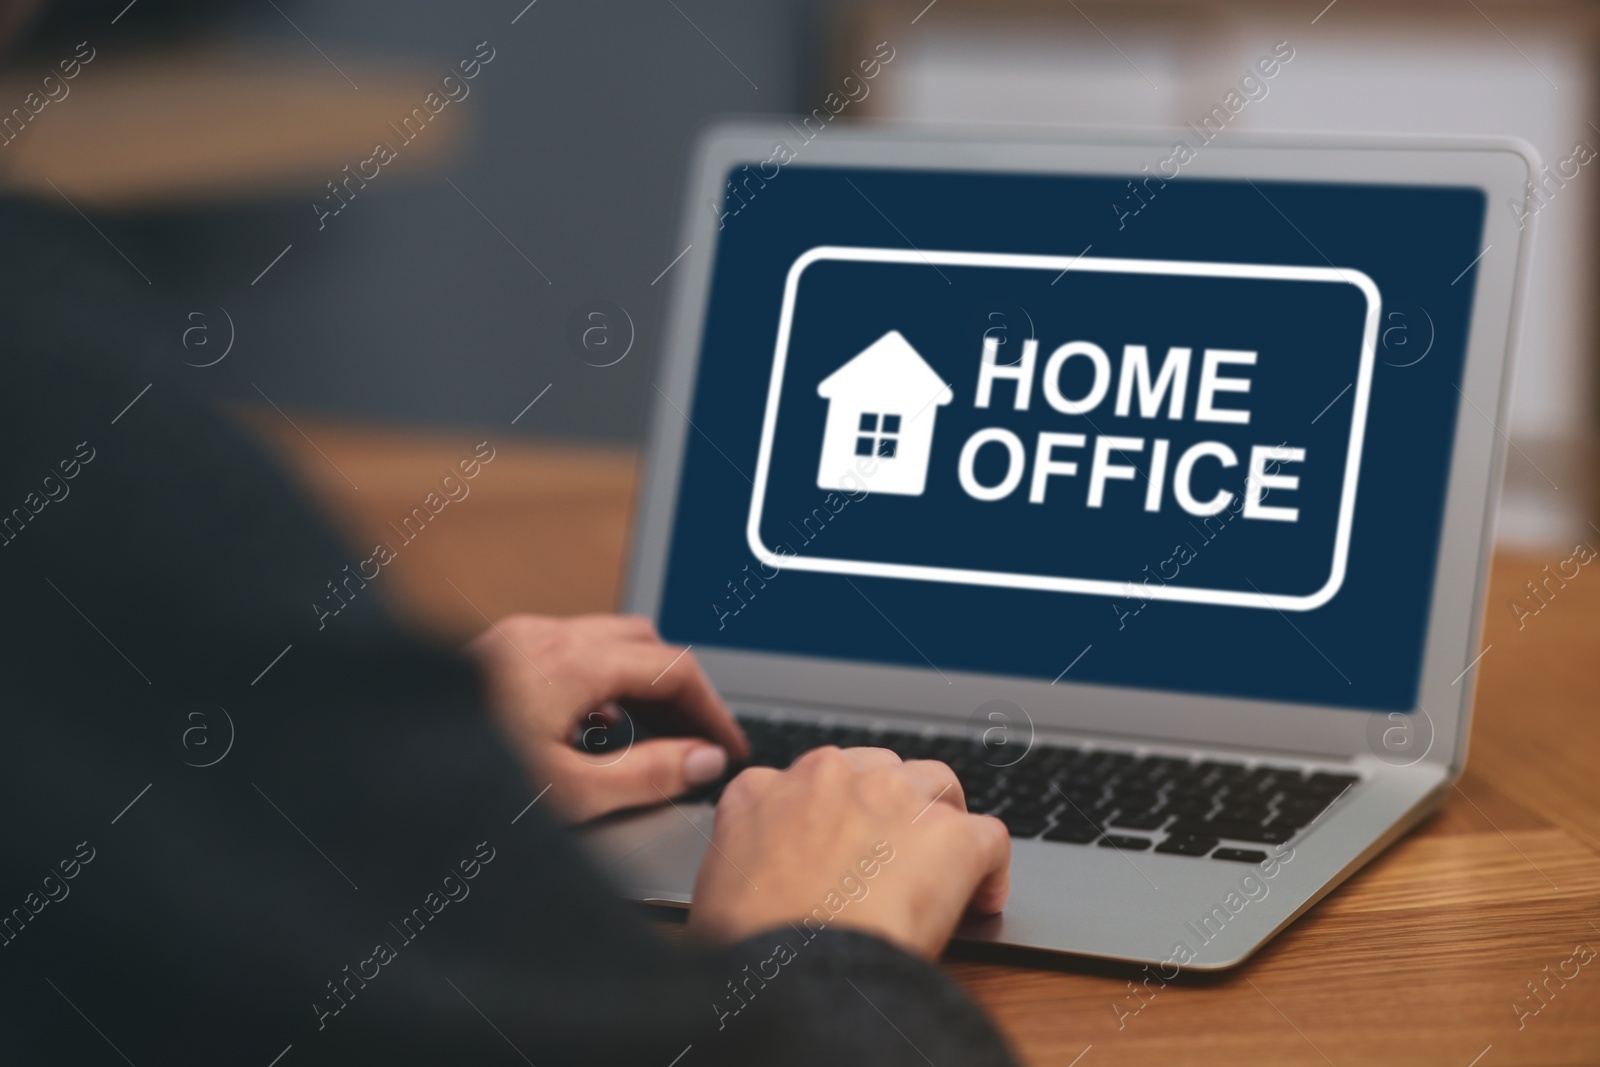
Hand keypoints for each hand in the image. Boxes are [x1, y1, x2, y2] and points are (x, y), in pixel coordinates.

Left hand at [467, 613, 746, 821]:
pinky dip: (595, 683)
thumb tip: (701, 760)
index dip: (712, 708)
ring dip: (634, 682)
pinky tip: (585, 732)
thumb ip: (647, 774)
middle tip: (696, 737)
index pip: (673, 666)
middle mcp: (541, 636)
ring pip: (602, 641)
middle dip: (678, 686)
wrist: (371, 774)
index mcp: (569, 661)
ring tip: (646, 740)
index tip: (727, 746)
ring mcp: (512, 639)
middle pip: (642, 639)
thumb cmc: (460, 786)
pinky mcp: (492, 654)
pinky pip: (565, 652)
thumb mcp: (569, 793)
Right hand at [687, 746, 1009, 959]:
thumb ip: (740, 862)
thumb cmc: (746, 945)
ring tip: (945, 865)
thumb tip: (750, 891)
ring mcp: (893, 796)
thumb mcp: (716, 888)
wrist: (792, 967)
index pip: (808, 781)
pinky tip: (981, 899)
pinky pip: (989, 836)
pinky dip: (990, 869)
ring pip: (938, 784)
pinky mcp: (949, 833)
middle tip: (895, 856)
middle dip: (892, 806)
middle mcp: (829, 776)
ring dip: (943, 822)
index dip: (832, 815)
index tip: (842, 847)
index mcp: (763, 790)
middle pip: (879, 770)